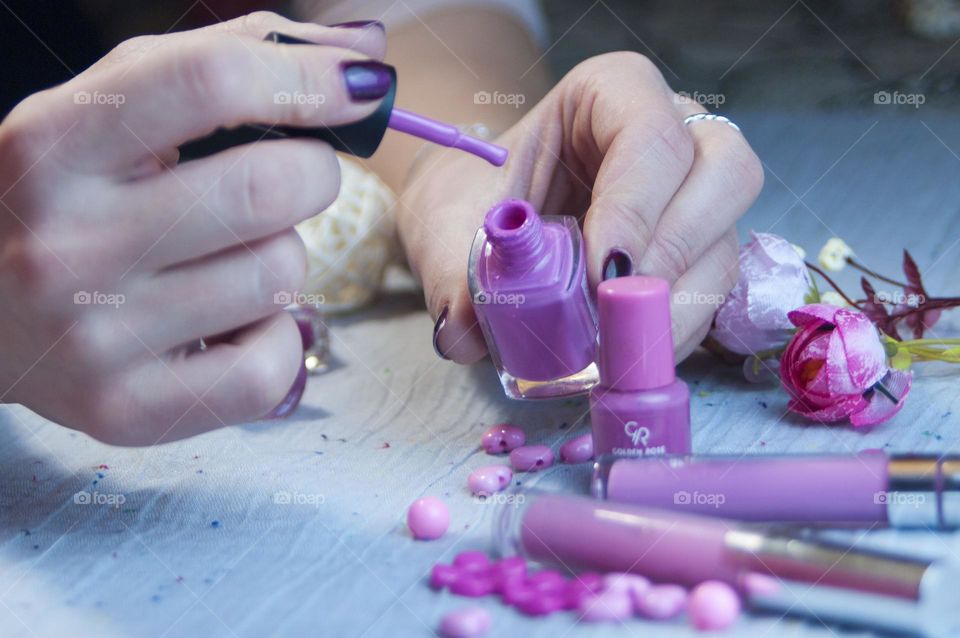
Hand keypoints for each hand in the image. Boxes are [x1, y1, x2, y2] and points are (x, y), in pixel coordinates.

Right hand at [0, 12, 386, 443]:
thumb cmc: (65, 196)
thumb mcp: (109, 111)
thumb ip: (223, 63)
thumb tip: (364, 52)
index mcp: (53, 145)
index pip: (207, 83)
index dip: (306, 78)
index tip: (359, 85)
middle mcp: (64, 243)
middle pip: (267, 189)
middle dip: (311, 173)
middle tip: (289, 178)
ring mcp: (93, 337)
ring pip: (280, 274)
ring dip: (281, 255)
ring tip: (225, 257)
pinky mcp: (127, 411)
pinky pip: (269, 367)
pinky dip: (276, 338)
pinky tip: (231, 324)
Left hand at [398, 52, 762, 362]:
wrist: (477, 214)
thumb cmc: (472, 194)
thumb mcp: (447, 217)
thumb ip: (450, 266)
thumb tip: (463, 330)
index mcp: (612, 94)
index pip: (650, 131)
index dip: (635, 204)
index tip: (599, 270)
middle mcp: (673, 134)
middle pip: (725, 172)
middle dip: (674, 249)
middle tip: (616, 305)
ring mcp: (693, 196)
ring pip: (727, 239)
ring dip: (680, 302)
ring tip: (618, 345)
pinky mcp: (695, 254)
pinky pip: (711, 292)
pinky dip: (674, 330)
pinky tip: (630, 354)